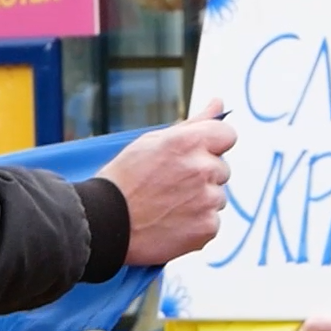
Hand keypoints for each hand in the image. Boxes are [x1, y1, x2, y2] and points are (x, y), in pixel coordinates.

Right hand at [100, 99, 234, 265]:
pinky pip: (212, 221)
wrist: (103, 225)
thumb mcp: (152, 142)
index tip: (199, 154)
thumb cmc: (124, 180)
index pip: (227, 134)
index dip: (213, 144)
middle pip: (222, 168)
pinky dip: (197, 224)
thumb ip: (192, 123)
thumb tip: (219, 103)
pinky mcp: (208, 227)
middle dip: (203, 175)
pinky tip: (172, 224)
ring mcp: (207, 200)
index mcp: (188, 142)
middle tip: (171, 185)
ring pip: (217, 197)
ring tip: (168, 206)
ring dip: (201, 201)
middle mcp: (202, 168)